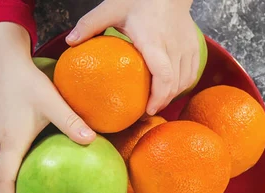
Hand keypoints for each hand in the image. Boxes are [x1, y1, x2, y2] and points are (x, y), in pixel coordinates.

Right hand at [0, 22, 95, 192]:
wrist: (2, 59)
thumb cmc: (29, 82)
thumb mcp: (53, 103)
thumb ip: (71, 122)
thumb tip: (93, 140)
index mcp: (11, 140)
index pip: (6, 178)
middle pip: (0, 171)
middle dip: (11, 187)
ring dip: (6, 168)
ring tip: (22, 178)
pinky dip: (0, 153)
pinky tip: (15, 151)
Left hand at [66, 0, 198, 114]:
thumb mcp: (111, 8)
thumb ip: (89, 25)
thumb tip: (70, 43)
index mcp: (153, 41)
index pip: (163, 75)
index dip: (158, 96)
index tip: (147, 109)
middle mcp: (174, 47)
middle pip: (175, 85)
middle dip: (162, 102)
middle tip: (147, 111)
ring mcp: (187, 48)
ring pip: (185, 81)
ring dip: (172, 95)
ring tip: (157, 102)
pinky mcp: (194, 47)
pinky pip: (192, 74)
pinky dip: (183, 85)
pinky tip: (171, 90)